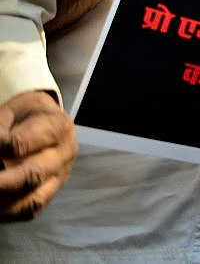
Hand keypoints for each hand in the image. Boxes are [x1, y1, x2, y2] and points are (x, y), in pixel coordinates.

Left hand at [0, 91, 77, 220]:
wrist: (45, 120)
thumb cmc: (23, 116)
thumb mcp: (10, 113)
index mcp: (58, 126)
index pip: (20, 144)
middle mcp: (65, 153)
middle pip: (31, 175)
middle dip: (0, 184)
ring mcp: (60, 175)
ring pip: (32, 200)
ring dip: (2, 204)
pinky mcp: (51, 191)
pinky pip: (30, 210)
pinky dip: (6, 214)